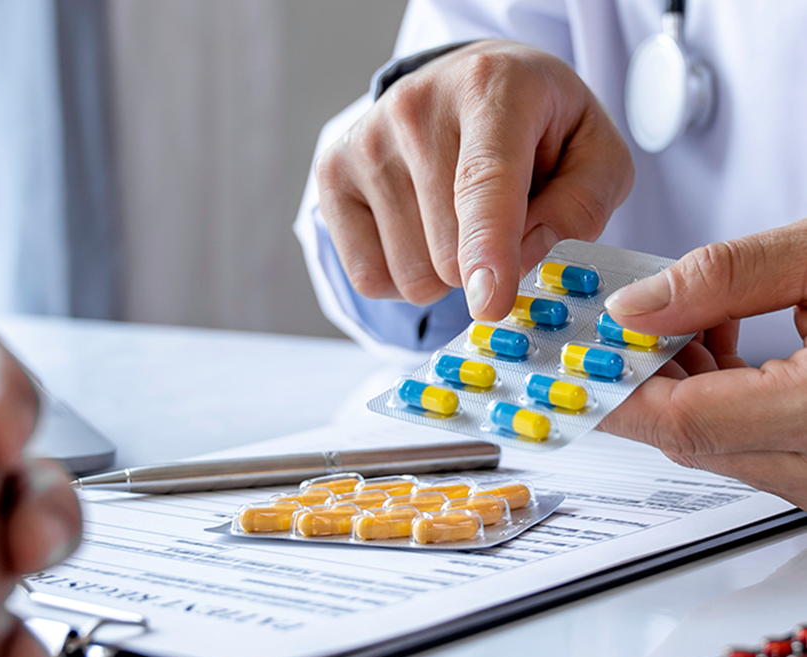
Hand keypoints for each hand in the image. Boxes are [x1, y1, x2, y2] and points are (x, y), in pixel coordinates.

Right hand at [315, 39, 633, 319]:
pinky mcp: (331, 175)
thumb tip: (525, 262)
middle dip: (483, 265)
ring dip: (443, 272)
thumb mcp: (594, 153)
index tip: (489, 303)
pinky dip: (402, 275)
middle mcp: (414, 109)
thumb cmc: (537, 125)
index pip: (484, 181)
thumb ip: (581, 208)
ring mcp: (363, 143)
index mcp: (491, 88)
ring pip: (410, 275)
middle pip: (449, 253)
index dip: (488, 247)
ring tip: (456, 216)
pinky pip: (369, 278)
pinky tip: (418, 228)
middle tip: (500, 218)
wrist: (464, 84)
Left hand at [600, 219, 806, 507]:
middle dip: (641, 376)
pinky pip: (750, 442)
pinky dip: (718, 395)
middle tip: (611, 323)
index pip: (681, 421)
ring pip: (715, 441)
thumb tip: (638, 307)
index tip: (571, 357)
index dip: (615, 387)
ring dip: (678, 383)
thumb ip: (729, 279)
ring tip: (682, 317)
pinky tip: (722, 340)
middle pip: (690, 434)